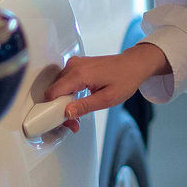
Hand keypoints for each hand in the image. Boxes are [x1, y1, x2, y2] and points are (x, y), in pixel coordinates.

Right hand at [44, 44, 168, 132]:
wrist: (133, 64)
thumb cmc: (125, 78)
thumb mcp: (107, 99)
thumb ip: (85, 106)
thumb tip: (67, 113)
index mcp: (80, 74)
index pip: (53, 93)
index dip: (54, 109)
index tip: (62, 120)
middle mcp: (74, 66)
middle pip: (54, 91)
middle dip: (61, 109)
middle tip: (74, 122)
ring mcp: (74, 64)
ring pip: (58, 87)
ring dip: (65, 102)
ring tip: (79, 113)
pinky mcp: (77, 65)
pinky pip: (65, 81)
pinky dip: (69, 93)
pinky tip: (79, 102)